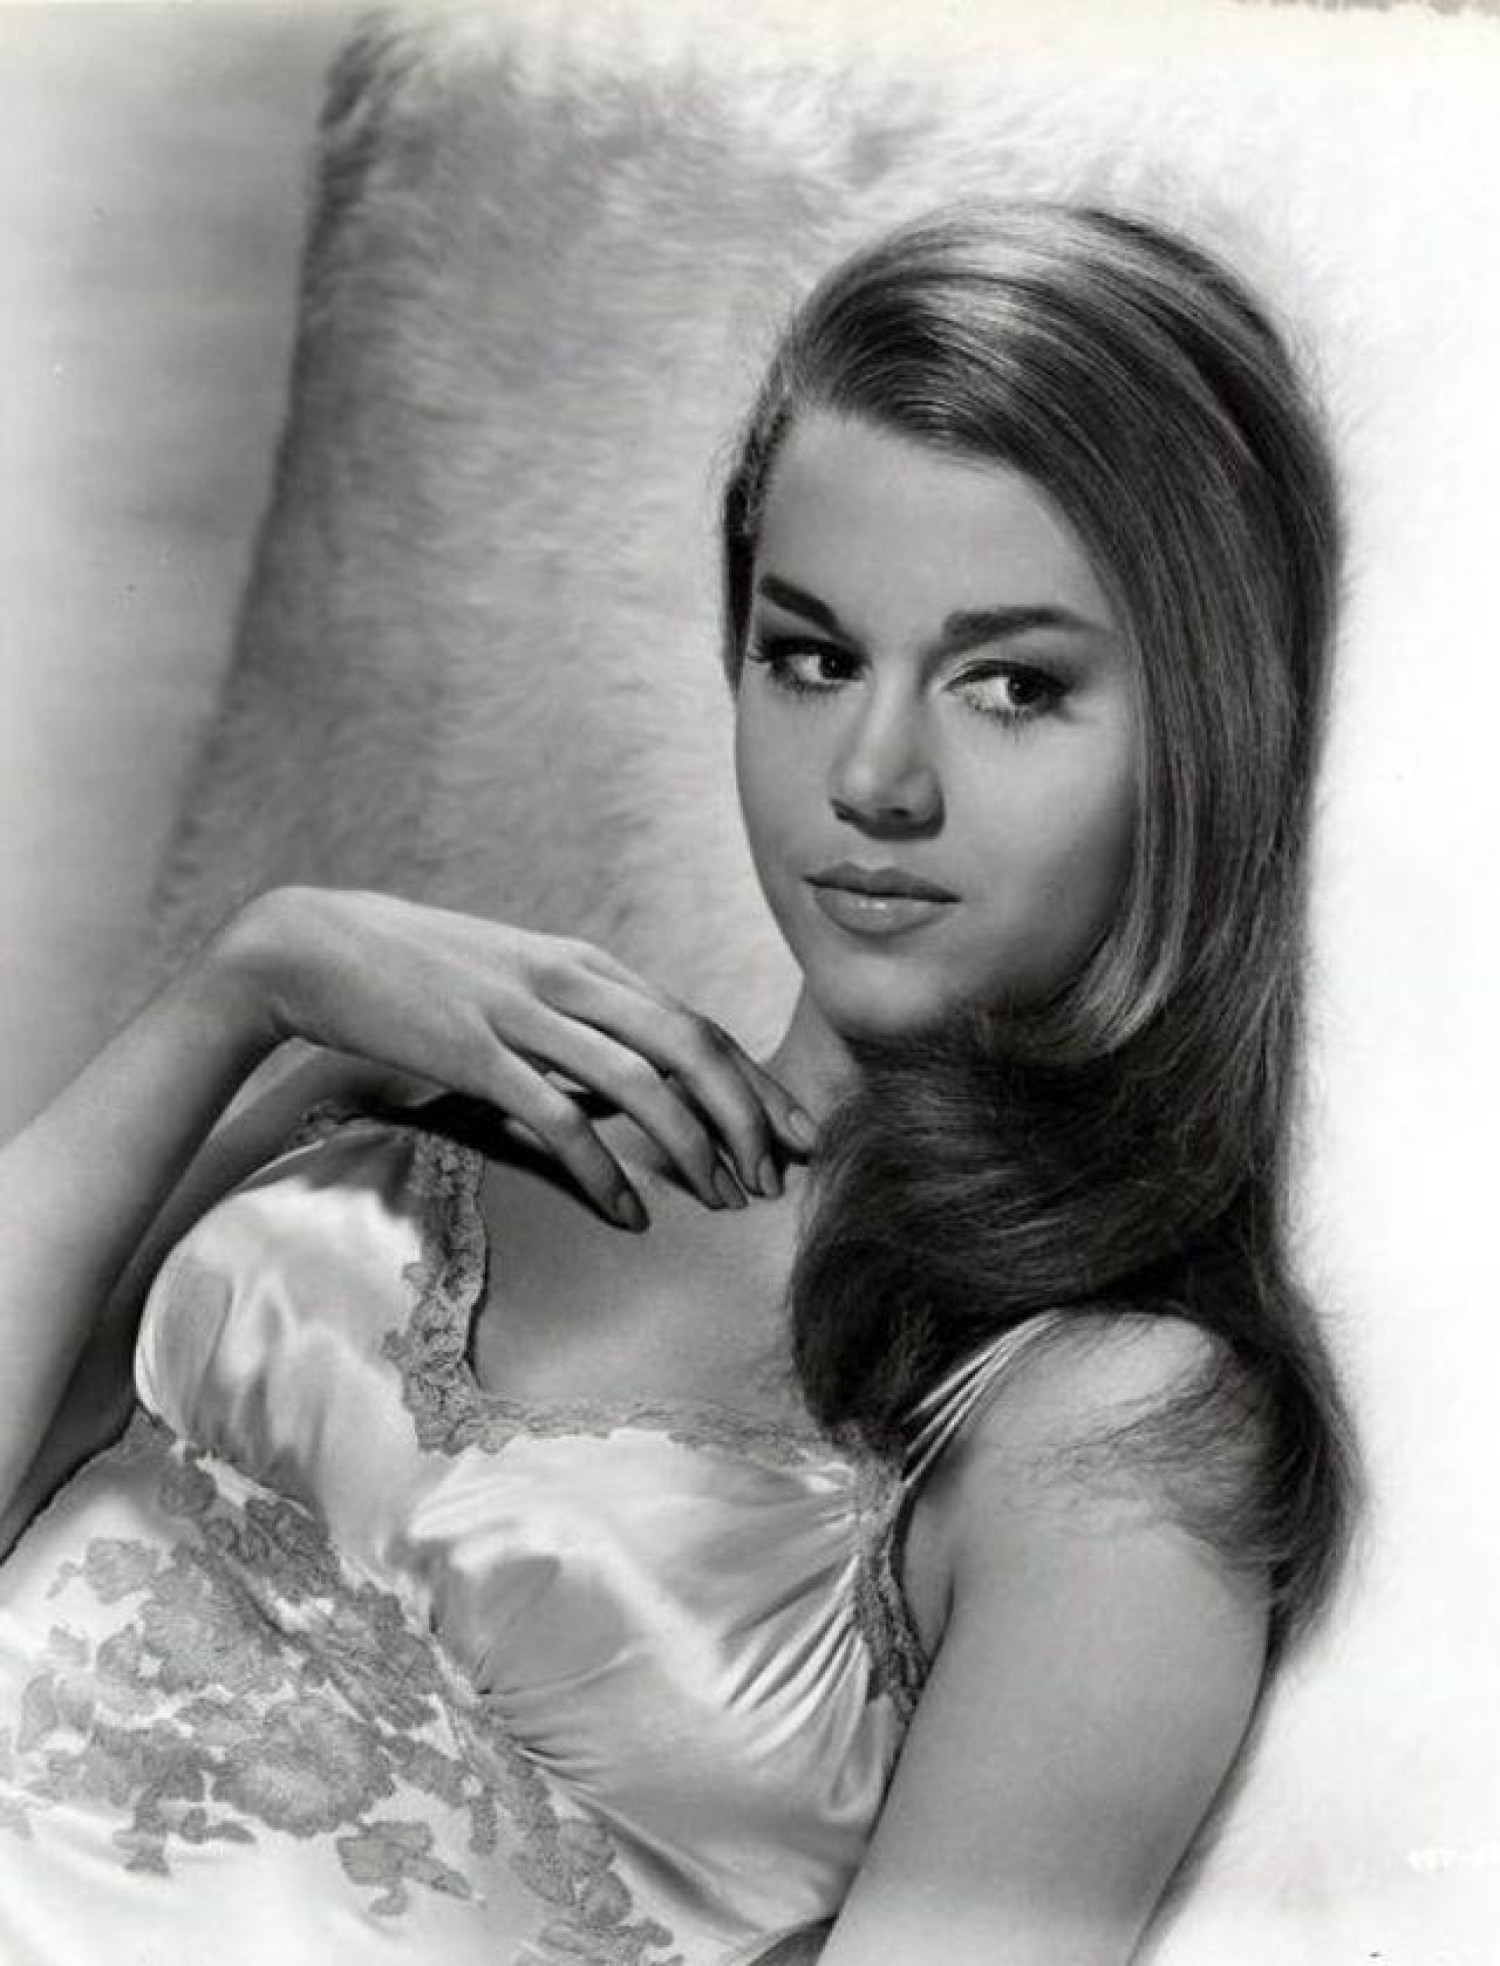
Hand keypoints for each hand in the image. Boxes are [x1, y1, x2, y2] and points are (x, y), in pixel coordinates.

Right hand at [212, 887, 814, 1228]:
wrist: (315, 945)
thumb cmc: (418, 969)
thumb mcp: (516, 976)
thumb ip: (578, 1012)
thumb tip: (637, 1066)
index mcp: (587, 963)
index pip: (699, 1024)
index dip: (757, 1083)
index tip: (799, 1134)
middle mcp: (570, 980)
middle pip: (692, 1048)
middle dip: (747, 1116)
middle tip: (774, 1179)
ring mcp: (523, 1013)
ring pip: (641, 1081)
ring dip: (692, 1145)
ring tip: (722, 1198)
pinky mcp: (475, 1052)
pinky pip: (559, 1116)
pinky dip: (605, 1167)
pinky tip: (629, 1210)